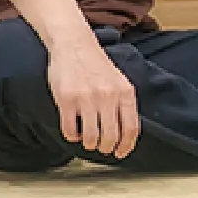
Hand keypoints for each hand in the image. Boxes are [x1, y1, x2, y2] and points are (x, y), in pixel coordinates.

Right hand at [48, 34, 139, 157]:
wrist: (74, 45)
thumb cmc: (96, 66)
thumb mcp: (119, 82)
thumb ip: (124, 105)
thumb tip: (126, 135)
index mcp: (125, 93)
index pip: (131, 129)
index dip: (126, 146)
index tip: (120, 153)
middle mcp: (107, 96)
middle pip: (111, 137)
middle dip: (106, 148)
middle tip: (101, 147)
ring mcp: (86, 98)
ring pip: (91, 137)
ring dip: (89, 144)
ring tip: (87, 140)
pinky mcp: (66, 99)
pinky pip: (70, 130)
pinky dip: (72, 136)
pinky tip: (73, 131)